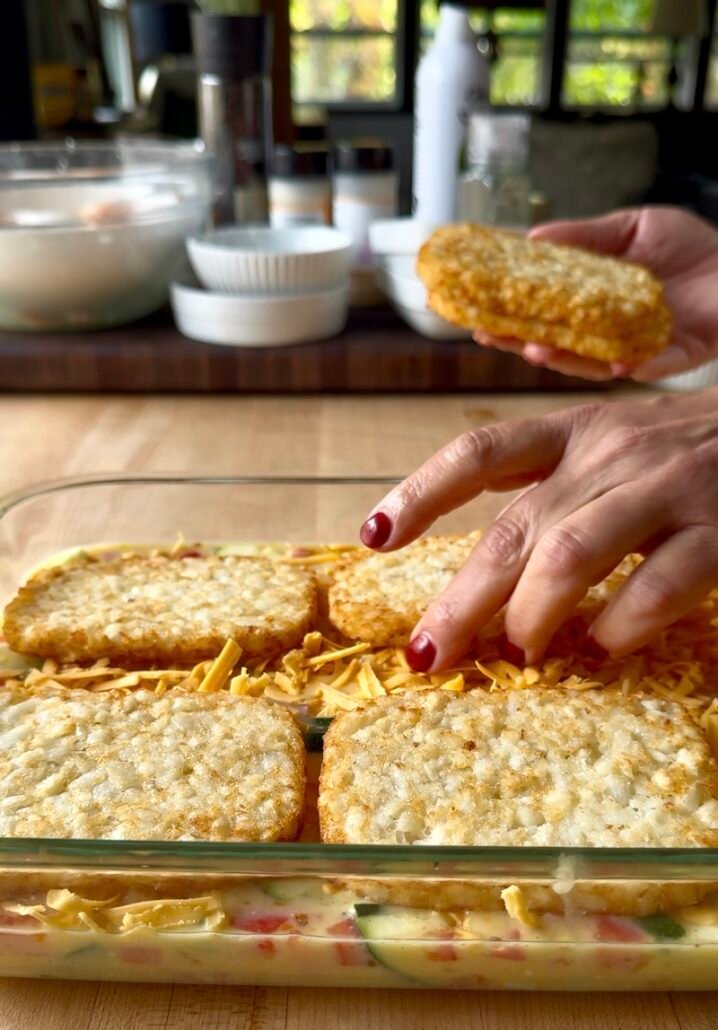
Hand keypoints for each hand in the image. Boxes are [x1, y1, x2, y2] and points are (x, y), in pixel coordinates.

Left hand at [360, 391, 717, 671]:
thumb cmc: (688, 450)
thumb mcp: (613, 447)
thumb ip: (555, 490)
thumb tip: (491, 573)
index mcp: (574, 430)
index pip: (479, 454)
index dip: (419, 493)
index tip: (371, 539)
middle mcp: (611, 453)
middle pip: (513, 529)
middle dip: (461, 599)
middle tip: (429, 654)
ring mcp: (666, 487)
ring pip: (571, 555)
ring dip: (532, 614)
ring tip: (518, 653)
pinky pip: (657, 585)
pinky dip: (622, 625)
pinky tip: (607, 645)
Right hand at [475, 207, 717, 381]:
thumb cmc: (693, 245)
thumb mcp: (633, 226)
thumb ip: (585, 236)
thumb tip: (531, 238)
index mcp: (594, 304)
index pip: (542, 314)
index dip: (508, 316)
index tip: (474, 314)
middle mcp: (608, 333)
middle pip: (555, 344)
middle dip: (518, 342)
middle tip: (486, 334)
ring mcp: (636, 348)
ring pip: (590, 362)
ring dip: (562, 359)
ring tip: (533, 350)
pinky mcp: (672, 357)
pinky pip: (647, 366)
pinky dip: (630, 366)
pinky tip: (611, 362)